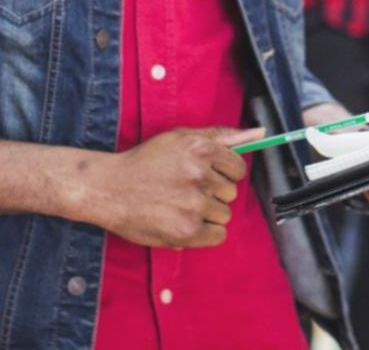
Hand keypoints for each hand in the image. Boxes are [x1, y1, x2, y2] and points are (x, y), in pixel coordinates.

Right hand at [71, 126, 260, 247]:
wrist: (108, 189)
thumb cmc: (146, 162)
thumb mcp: (181, 138)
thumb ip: (222, 135)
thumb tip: (260, 133)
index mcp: (201, 149)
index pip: (237, 168)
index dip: (222, 173)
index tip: (205, 176)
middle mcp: (200, 175)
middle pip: (231, 193)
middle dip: (213, 193)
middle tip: (185, 190)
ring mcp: (194, 205)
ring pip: (224, 214)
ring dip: (207, 213)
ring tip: (179, 206)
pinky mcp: (186, 231)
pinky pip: (217, 236)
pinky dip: (204, 233)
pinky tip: (184, 222)